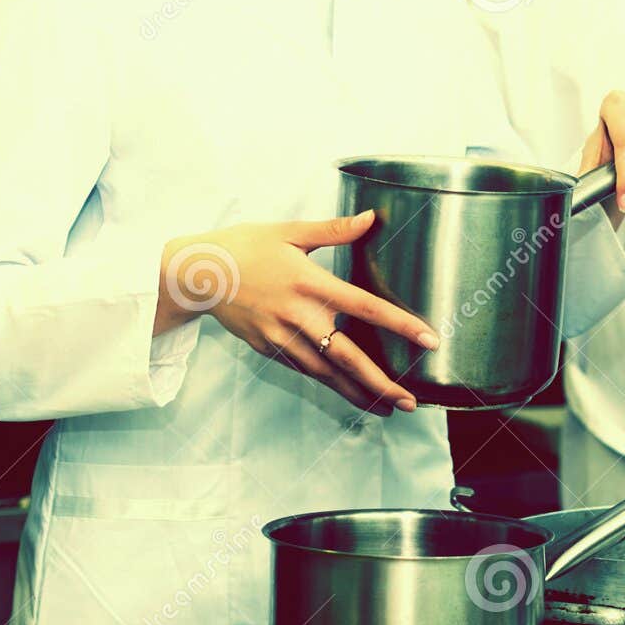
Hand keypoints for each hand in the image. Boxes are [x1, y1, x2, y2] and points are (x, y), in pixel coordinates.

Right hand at [158, 212, 437, 414]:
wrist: (196, 274)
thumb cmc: (244, 247)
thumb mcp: (288, 230)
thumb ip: (334, 229)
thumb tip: (372, 217)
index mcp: (309, 283)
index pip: (365, 307)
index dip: (400, 325)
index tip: (428, 340)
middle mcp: (298, 317)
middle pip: (348, 357)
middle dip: (381, 384)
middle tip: (411, 402)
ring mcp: (282, 338)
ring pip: (327, 374)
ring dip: (358, 393)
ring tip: (387, 407)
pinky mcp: (269, 349)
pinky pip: (306, 371)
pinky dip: (330, 385)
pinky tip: (349, 393)